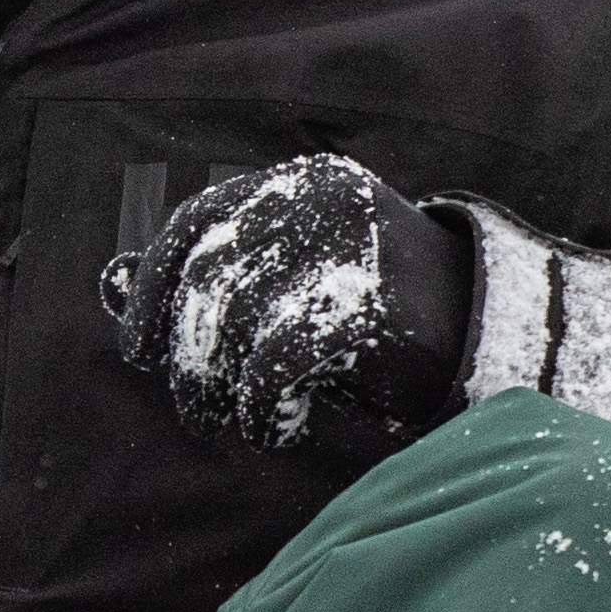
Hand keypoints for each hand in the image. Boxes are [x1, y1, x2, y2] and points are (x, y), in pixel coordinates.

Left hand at [102, 155, 470, 453]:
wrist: (499, 338)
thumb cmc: (388, 320)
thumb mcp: (299, 284)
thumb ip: (217, 278)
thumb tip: (110, 280)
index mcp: (300, 184)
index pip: (198, 223)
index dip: (153, 288)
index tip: (137, 349)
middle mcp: (316, 201)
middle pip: (208, 278)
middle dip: (186, 355)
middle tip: (194, 408)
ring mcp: (343, 247)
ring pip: (232, 322)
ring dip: (216, 388)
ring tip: (230, 422)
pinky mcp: (365, 304)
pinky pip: (273, 363)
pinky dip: (261, 407)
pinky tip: (275, 427)